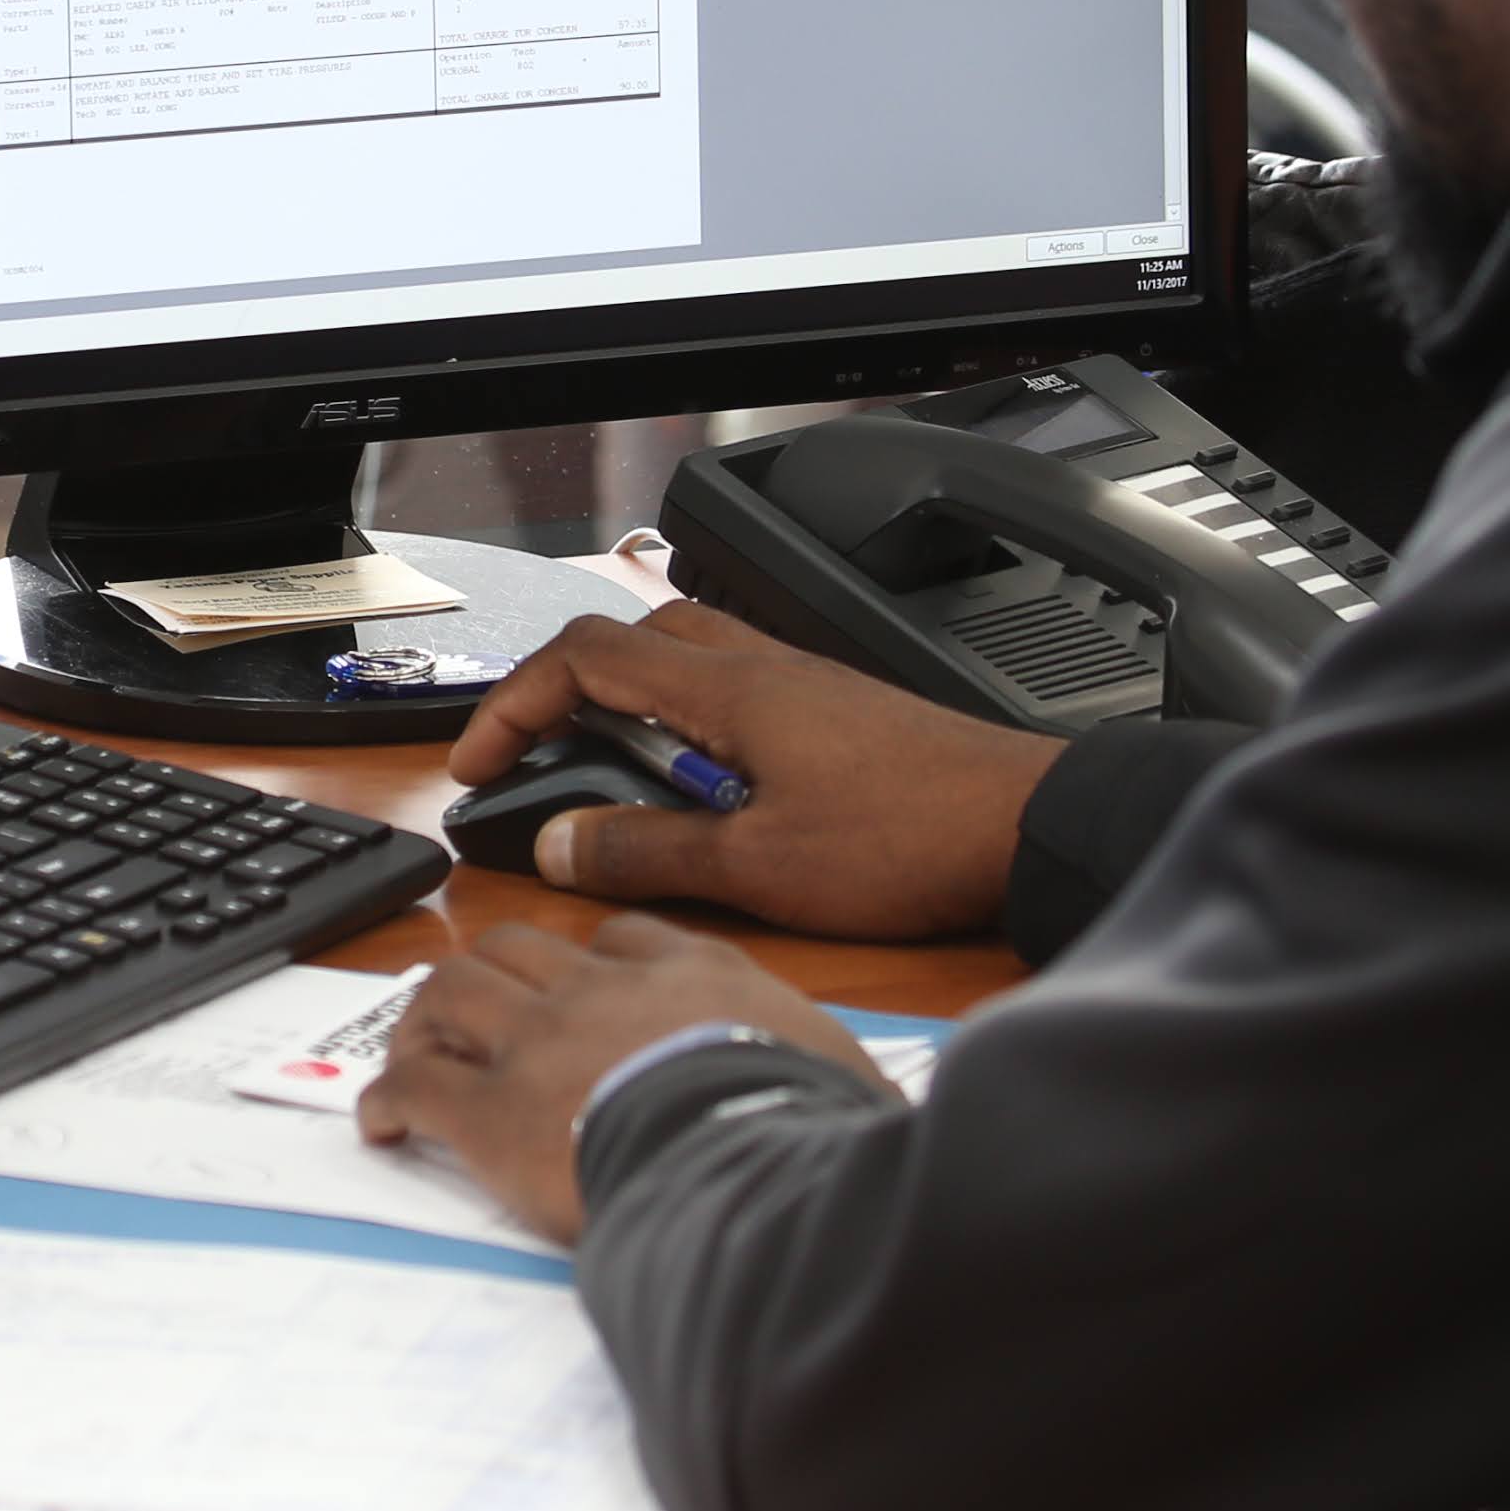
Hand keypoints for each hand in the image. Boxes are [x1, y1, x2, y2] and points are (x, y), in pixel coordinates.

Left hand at [358, 914, 890, 1242]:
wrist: (748, 1160)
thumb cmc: (809, 1122)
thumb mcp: (838, 1069)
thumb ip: (821, 1067)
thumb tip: (858, 1100)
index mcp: (692, 975)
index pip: (621, 940)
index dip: (587, 962)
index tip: (577, 989)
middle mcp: (603, 991)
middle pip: (515, 950)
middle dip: (485, 975)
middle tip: (469, 1014)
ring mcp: (538, 1043)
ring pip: (451, 993)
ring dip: (425, 1022)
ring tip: (414, 1055)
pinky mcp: (489, 1112)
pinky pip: (417, 1087)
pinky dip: (389, 1100)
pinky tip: (383, 1125)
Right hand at [447, 601, 1062, 940]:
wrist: (1030, 824)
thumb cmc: (912, 840)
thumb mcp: (758, 868)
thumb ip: (649, 854)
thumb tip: (561, 844)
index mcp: (727, 689)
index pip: (582, 658)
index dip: (512, 707)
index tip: (479, 767)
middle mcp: (761, 669)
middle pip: (629, 642)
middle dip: (563, 697)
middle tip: (537, 764)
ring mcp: (803, 688)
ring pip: (684, 665)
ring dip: (630, 713)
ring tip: (614, 789)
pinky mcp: (837, 718)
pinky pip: (733, 698)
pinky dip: (688, 733)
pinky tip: (706, 800)